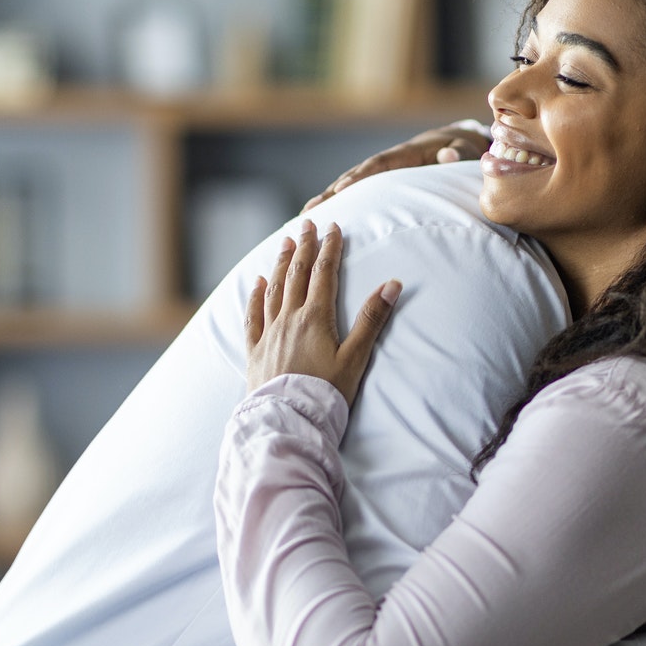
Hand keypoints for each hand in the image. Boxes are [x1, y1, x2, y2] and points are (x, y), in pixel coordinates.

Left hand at [245, 220, 400, 406]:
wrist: (290, 421)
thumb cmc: (327, 393)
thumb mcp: (356, 358)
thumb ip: (373, 320)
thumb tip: (392, 285)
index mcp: (315, 318)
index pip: (323, 274)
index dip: (329, 249)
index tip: (333, 228)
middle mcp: (289, 320)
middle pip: (296, 275)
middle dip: (303, 247)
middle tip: (306, 225)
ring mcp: (269, 334)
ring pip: (273, 290)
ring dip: (280, 264)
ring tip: (284, 244)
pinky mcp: (255, 352)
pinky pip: (253, 316)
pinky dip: (255, 296)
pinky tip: (257, 284)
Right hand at [305, 122, 491, 209]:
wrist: (456, 144)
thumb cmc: (461, 150)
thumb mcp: (464, 150)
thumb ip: (457, 154)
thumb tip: (445, 157)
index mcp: (406, 154)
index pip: (378, 165)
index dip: (359, 176)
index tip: (341, 189)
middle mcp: (389, 161)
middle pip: (355, 176)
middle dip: (333, 192)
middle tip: (311, 210)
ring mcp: (383, 172)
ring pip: (351, 184)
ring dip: (329, 198)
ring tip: (305, 216)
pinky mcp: (382, 182)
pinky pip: (359, 192)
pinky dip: (339, 201)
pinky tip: (323, 216)